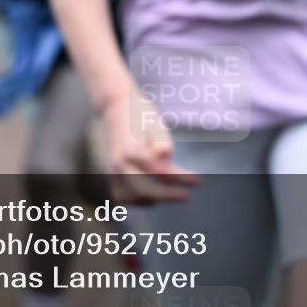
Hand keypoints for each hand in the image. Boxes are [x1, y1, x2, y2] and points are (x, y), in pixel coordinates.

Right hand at [102, 87, 198, 204]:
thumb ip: (161, 145)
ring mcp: (112, 169)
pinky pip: (122, 195)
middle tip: (186, 195)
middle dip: (167, 195)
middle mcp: (119, 163)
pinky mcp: (110, 173)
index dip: (180, 179)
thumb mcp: (155, 123)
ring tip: (170, 193)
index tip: (196, 181)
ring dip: (152, 199)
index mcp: (132, 150)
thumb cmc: (140, 114)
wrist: (115, 106)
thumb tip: (164, 166)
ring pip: (131, 197)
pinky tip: (152, 196)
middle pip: (144, 190)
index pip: (159, 173)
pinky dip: (137, 200)